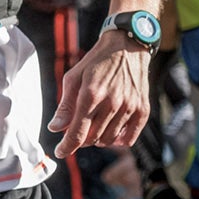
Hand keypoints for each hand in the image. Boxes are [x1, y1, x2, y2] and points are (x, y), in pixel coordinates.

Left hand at [49, 34, 150, 155]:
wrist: (128, 45)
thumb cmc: (97, 60)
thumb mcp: (74, 77)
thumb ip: (65, 105)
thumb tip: (55, 127)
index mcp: (91, 94)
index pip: (77, 133)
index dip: (67, 147)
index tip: (60, 152)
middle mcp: (112, 103)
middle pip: (92, 138)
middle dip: (81, 139)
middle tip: (78, 129)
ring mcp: (129, 107)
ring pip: (109, 139)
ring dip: (98, 140)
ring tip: (94, 127)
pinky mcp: (143, 108)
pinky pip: (130, 137)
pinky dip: (119, 141)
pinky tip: (112, 134)